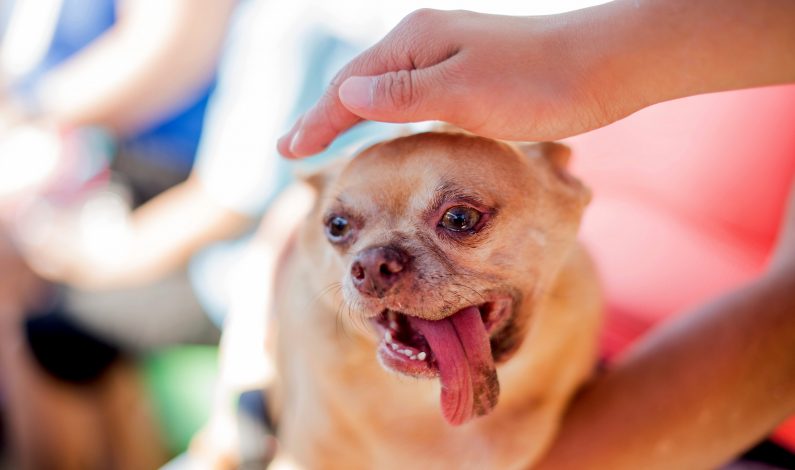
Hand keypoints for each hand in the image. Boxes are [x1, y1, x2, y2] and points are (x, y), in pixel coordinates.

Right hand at [278, 2, 794, 158]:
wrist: (600, 69)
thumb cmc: (534, 84)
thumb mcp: (461, 93)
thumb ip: (401, 95)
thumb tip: (346, 92)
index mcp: (415, 42)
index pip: (349, 87)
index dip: (316, 120)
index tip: (286, 150)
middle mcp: (425, 43)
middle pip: (360, 84)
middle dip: (324, 116)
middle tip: (292, 149)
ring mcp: (447, 57)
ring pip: (385, 91)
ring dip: (353, 117)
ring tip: (326, 142)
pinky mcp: (469, 75)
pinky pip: (411, 98)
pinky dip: (388, 118)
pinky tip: (388, 133)